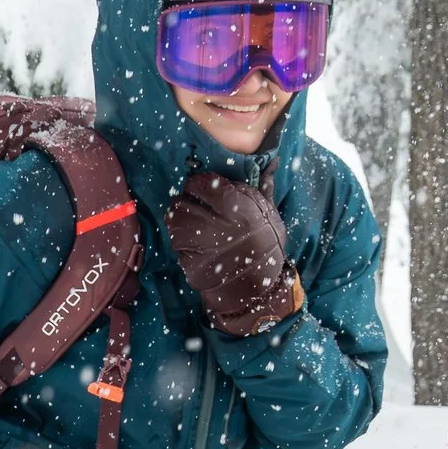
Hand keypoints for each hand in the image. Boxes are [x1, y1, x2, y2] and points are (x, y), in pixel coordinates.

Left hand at [166, 168, 302, 336]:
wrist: (259, 289)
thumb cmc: (267, 246)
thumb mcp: (270, 213)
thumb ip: (264, 185)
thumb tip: (273, 159)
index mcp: (236, 207)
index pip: (201, 182)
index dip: (199, 183)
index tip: (203, 187)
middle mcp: (216, 223)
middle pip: (182, 200)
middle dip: (186, 200)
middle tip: (194, 204)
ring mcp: (200, 244)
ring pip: (174, 219)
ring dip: (180, 218)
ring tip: (192, 222)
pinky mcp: (190, 261)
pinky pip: (175, 242)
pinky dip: (181, 239)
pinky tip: (194, 242)